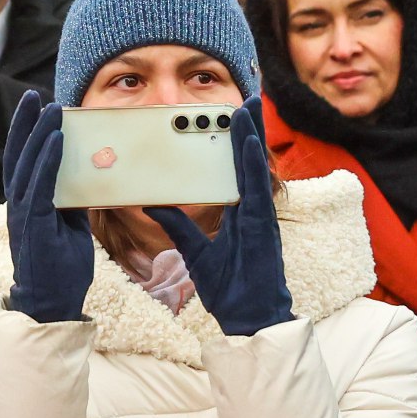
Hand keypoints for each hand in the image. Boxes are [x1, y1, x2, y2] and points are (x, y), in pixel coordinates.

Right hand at [1, 91, 93, 323]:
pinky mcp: (34, 224)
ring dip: (38, 134)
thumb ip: (75, 201)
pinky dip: (46, 160)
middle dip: (25, 123)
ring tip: (50, 108)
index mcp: (27, 204)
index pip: (23, 160)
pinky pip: (40, 185)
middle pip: (17, 154)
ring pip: (26, 164)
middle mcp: (19, 204)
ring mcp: (23, 214)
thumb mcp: (73, 226)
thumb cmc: (61, 267)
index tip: (36, 108)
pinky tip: (55, 140)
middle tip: (35, 96)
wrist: (52, 304)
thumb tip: (92, 178)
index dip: (27, 133)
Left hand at [149, 100, 292, 337]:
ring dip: (252, 136)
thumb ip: (177, 225)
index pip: (235, 170)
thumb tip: (153, 203)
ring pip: (255, 168)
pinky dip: (253, 164)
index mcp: (240, 213)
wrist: (249, 319)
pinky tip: (249, 142)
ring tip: (247, 106)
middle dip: (248, 129)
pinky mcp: (262, 226)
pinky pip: (257, 189)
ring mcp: (259, 217)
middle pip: (248, 162)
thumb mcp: (195, 251)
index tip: (233, 116)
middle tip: (247, 98)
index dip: (236, 143)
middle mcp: (252, 210)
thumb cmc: (229, 289)